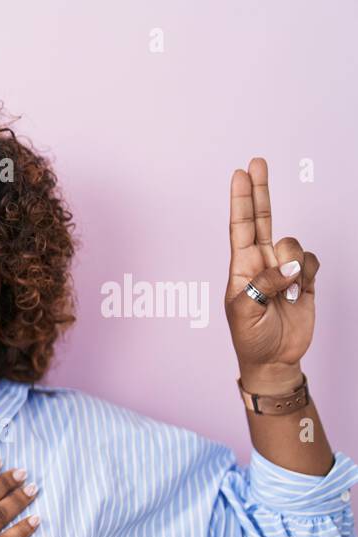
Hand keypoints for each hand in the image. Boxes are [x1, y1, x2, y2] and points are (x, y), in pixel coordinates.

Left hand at [224, 157, 318, 392]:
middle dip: (260, 190)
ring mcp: (284, 269)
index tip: (239, 174)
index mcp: (241, 267)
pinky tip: (300, 289)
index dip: (241, 200)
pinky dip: (309, 272)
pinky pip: (312, 261)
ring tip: (286, 289)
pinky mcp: (306, 279)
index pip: (240, 226)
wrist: (274, 359)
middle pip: (263, 219)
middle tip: (257, 162)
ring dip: (292, 262)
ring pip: (294, 244)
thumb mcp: (244, 312)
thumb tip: (289, 265)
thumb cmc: (250, 338)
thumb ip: (263, 284)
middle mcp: (262, 262)